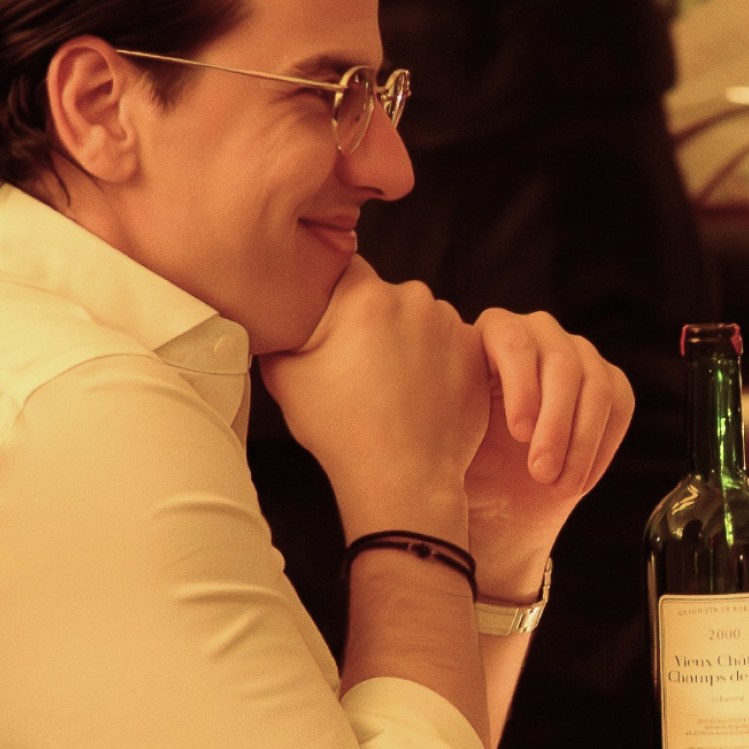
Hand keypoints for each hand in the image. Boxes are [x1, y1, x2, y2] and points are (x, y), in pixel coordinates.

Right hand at [259, 259, 488, 537]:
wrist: (404, 479)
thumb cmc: (341, 431)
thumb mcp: (285, 376)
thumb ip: (279, 329)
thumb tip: (272, 307)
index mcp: (363, 296)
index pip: (341, 269)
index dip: (332, 296)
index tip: (330, 326)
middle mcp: (412, 297)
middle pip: (383, 295)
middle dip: (370, 322)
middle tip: (357, 368)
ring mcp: (450, 323)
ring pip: (418, 318)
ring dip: (406, 340)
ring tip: (390, 386)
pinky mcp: (476, 350)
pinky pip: (448, 342)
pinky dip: (436, 360)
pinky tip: (418, 392)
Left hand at [464, 309, 634, 589]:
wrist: (493, 505)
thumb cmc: (461, 470)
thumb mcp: (441, 440)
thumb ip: (445, 410)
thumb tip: (440, 393)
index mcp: (489, 336)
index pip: (512, 339)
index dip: (521, 384)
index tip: (519, 434)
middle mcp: (536, 335)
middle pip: (562, 363)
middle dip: (555, 425)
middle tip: (540, 474)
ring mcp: (576, 356)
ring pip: (595, 384)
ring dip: (580, 442)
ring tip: (557, 487)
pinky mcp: (607, 384)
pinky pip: (618, 404)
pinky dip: (600, 448)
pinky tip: (575, 484)